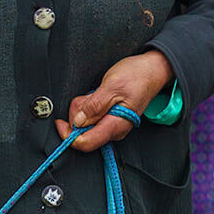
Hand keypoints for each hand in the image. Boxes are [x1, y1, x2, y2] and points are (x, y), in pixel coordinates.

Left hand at [55, 50, 174, 152]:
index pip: (86, 143)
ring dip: (83, 108)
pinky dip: (88, 106)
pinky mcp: (111, 118)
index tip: (60, 122)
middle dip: (76, 115)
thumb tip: (78, 122)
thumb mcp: (112, 85)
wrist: (152, 70)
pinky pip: (92, 118)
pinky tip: (95, 96)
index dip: (69, 135)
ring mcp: (113, 124)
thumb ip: (94, 105)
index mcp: (116, 125)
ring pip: (86, 125)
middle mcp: (114, 129)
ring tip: (93, 93)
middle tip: (85, 96)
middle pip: (83, 134)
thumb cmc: (137, 76)